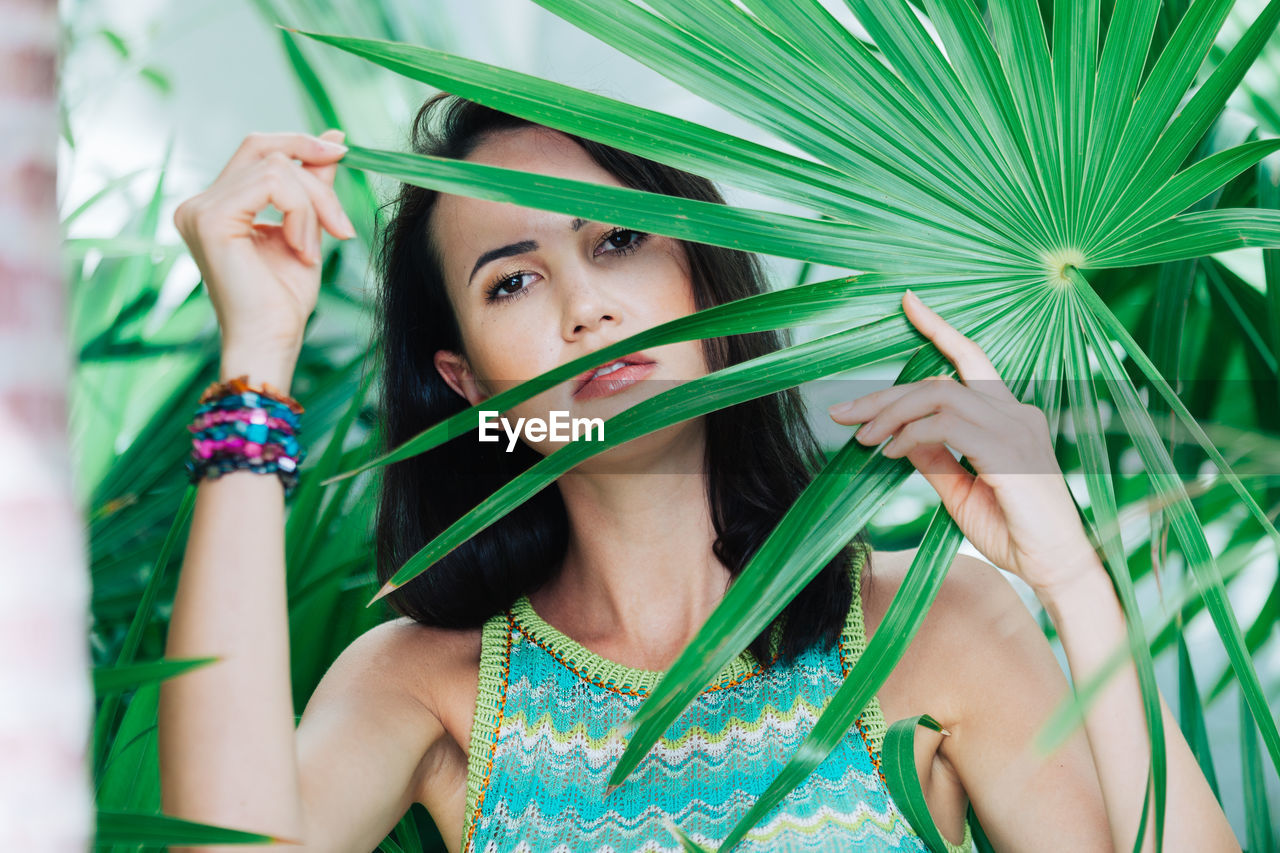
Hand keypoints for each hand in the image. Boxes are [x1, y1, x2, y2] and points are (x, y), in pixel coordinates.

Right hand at [173, 130, 355, 358]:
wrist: (270, 341)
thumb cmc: (283, 300)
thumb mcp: (306, 229)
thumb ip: (312, 185)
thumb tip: (333, 136)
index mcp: (216, 206)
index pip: (257, 151)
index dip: (300, 143)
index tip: (341, 150)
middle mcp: (198, 204)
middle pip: (263, 148)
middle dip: (314, 170)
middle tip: (341, 211)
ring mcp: (199, 209)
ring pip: (275, 167)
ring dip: (313, 204)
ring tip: (316, 249)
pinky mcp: (210, 218)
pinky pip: (272, 184)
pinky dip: (301, 213)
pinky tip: (303, 250)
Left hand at [828, 290, 1101, 597]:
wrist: (1056, 568)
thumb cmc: (1014, 532)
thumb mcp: (960, 490)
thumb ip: (934, 458)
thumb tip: (898, 435)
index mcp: (1009, 416)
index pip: (972, 358)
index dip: (939, 328)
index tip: (908, 303)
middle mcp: (1016, 412)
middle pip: (942, 379)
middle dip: (885, 393)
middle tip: (842, 412)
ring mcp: (1016, 428)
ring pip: (940, 395)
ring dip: (892, 413)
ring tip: (863, 437)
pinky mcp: (1009, 450)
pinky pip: (947, 426)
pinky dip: (912, 435)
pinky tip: (891, 453)